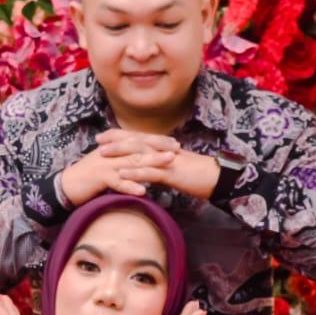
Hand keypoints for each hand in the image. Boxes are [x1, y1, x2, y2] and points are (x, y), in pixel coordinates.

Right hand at [61, 135, 178, 205]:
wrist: (66, 186)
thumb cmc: (88, 178)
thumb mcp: (107, 165)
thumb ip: (123, 161)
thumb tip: (142, 163)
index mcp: (113, 147)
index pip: (138, 140)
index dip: (157, 141)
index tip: (175, 143)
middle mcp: (111, 152)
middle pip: (139, 148)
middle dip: (159, 148)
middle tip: (177, 150)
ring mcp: (105, 163)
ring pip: (132, 162)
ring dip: (152, 163)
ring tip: (169, 163)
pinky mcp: (99, 178)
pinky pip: (117, 182)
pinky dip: (130, 186)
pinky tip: (143, 191)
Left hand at [105, 139, 219, 200]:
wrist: (217, 178)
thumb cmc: (198, 176)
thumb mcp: (175, 170)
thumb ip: (160, 169)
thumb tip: (148, 173)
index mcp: (163, 148)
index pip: (138, 138)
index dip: (120, 136)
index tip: (104, 136)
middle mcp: (162, 150)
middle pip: (135, 141)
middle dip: (115, 140)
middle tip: (97, 140)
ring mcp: (166, 160)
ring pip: (139, 153)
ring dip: (120, 153)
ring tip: (102, 154)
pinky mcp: (171, 173)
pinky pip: (150, 172)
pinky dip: (134, 173)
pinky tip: (121, 175)